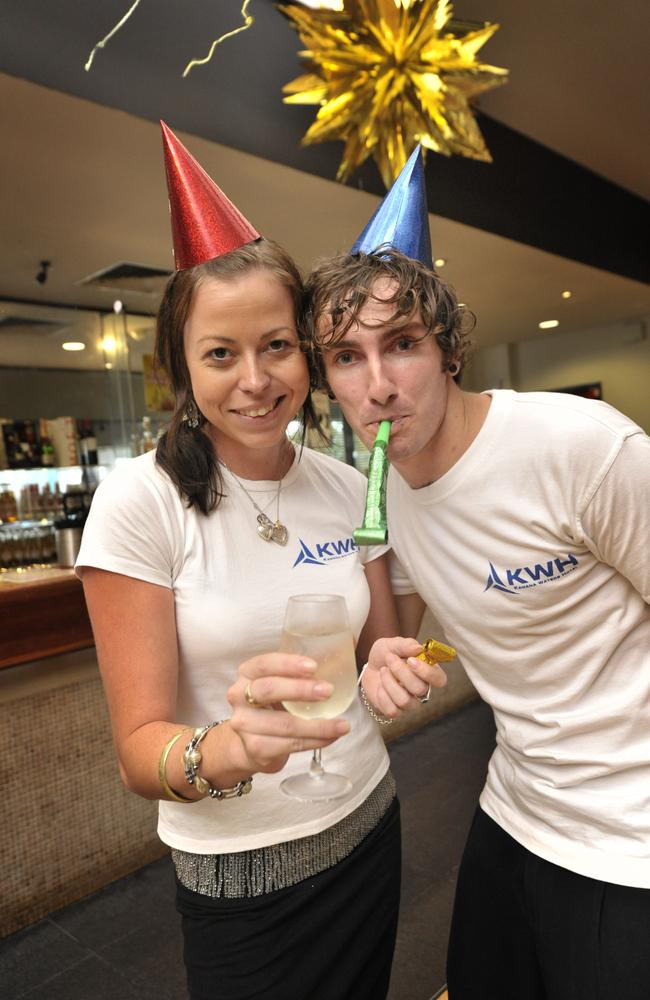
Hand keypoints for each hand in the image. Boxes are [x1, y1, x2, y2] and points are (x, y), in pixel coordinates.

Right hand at [226, 653, 349, 774]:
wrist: (250, 744)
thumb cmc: (272, 706)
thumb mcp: (279, 684)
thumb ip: (298, 674)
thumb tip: (339, 661)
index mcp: (247, 674)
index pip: (264, 664)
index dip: (288, 664)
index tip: (313, 666)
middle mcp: (239, 697)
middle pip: (269, 690)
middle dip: (301, 690)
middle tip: (329, 691)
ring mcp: (245, 725)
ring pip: (285, 724)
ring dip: (319, 725)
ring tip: (342, 724)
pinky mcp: (255, 749)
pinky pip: (290, 745)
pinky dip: (316, 741)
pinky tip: (332, 737)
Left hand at [362, 636, 447, 718]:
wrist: (370, 666)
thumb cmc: (386, 655)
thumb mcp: (394, 644)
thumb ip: (407, 645)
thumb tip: (419, 648)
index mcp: (428, 672)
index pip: (440, 680)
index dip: (427, 672)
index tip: (410, 660)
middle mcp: (422, 690)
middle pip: (420, 689)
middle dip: (401, 672)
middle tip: (389, 658)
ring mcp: (410, 702)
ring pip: (405, 701)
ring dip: (389, 682)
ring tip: (383, 670)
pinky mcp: (396, 711)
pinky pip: (392, 710)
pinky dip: (382, 696)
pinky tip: (380, 686)